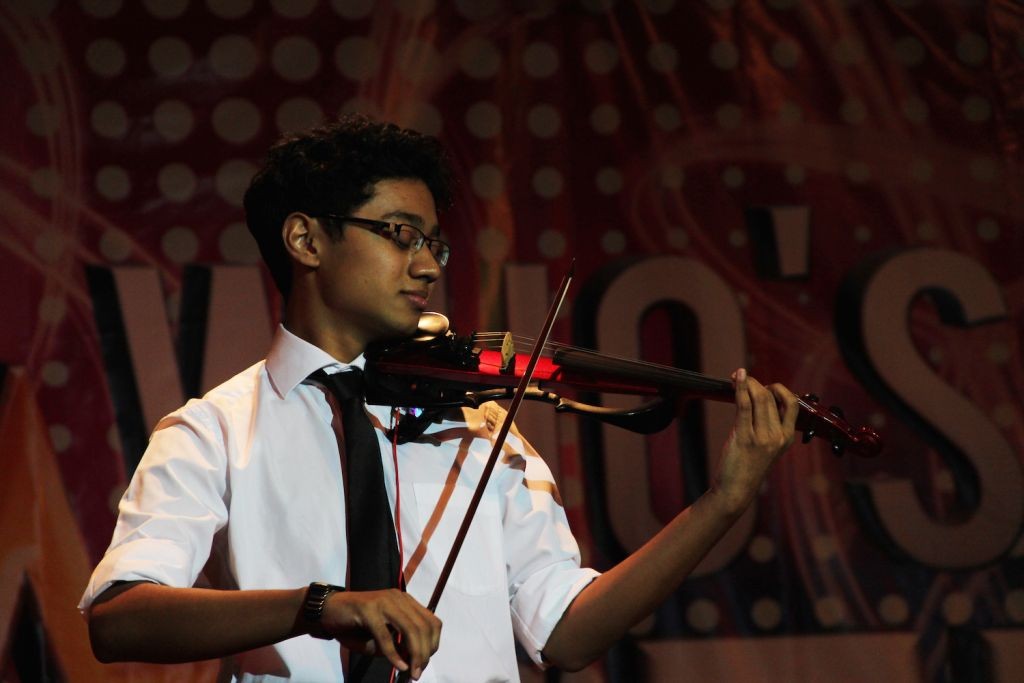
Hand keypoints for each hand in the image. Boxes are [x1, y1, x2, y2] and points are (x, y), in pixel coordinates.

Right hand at [322, 589, 440, 679]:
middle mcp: (398, 598)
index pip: (431, 621)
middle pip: (424, 626)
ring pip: (410, 629)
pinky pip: (385, 636)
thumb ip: (398, 646)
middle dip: (425, 653)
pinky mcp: (368, 609)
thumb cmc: (354, 626)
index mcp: (405, 601)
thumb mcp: (381, 638)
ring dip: (414, 654)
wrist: (326, 612)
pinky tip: (398, 666)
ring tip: (412, 672)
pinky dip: (394, 654)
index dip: (433, 643)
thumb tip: (413, 660)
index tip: (424, 662)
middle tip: (418, 672)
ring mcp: (384, 601)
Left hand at [714, 368, 797, 514]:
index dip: (779, 389)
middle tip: (742, 378)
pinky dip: (741, 387)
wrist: (735, 491)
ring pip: (759, 398)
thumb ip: (767, 426)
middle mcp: (778, 436)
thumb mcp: (765, 447)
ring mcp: (763, 437)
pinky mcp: (745, 437)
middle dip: (756, 383)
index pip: (791, 404)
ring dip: (747, 382)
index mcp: (788, 437)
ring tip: (736, 376)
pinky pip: (744, 405)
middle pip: (772, 397)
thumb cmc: (747, 467)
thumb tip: (758, 399)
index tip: (763, 386)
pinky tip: (737, 377)